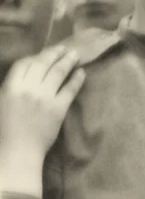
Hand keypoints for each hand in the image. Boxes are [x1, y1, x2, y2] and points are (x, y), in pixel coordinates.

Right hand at [0, 46, 83, 195]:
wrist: (18, 150)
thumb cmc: (4, 130)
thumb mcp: (1, 102)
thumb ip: (11, 87)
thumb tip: (24, 77)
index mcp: (10, 86)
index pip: (24, 63)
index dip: (36, 56)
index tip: (45, 53)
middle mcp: (28, 88)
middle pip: (43, 64)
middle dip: (54, 54)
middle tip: (65, 48)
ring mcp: (45, 97)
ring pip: (58, 73)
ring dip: (67, 62)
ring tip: (75, 55)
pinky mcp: (59, 109)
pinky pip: (70, 89)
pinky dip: (76, 79)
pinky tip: (81, 72)